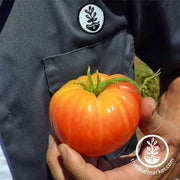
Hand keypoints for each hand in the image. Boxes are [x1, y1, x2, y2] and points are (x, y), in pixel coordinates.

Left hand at [47, 96, 179, 179]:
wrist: (166, 157)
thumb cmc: (168, 148)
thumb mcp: (166, 135)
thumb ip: (153, 120)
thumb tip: (145, 101)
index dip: (77, 169)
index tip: (63, 148)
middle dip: (60, 164)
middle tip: (53, 138)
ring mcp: (107, 179)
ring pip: (76, 177)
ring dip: (62, 158)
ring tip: (57, 135)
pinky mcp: (104, 172)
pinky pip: (83, 166)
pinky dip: (73, 153)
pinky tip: (71, 136)